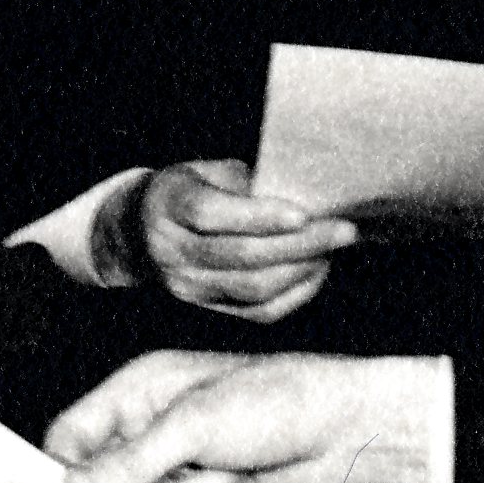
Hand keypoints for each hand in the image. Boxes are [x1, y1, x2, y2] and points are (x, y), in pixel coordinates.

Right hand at [49, 342, 443, 482]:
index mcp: (137, 395)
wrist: (348, 433)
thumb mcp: (195, 422)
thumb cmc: (276, 401)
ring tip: (232, 469)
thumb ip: (130, 460)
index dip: (62, 471)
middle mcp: (150, 439)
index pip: (70, 438)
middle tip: (175, 479)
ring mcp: (179, 480)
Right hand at [129, 160, 353, 324]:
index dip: (259, 216)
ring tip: (334, 248)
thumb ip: (245, 182)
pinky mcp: (207, 308)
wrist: (139, 234)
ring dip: (303, 269)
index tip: (304, 212)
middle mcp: (172, 252)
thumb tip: (306, 194)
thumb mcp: (204, 171)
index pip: (211, 215)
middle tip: (344, 230)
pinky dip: (295, 293)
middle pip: (241, 256)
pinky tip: (316, 270)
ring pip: (253, 288)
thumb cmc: (186, 191)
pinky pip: (259, 311)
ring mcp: (188, 286)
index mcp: (168, 206)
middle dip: (300, 245)